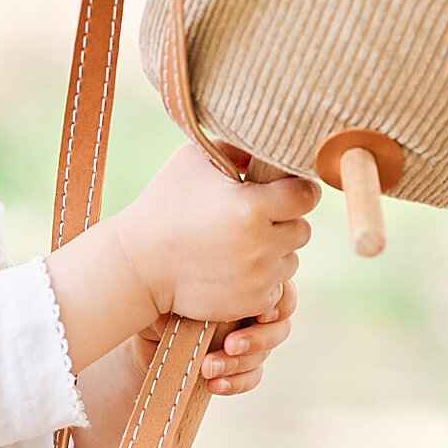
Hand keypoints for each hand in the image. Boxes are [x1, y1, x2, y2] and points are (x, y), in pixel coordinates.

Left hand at [73, 282, 298, 447]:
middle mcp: (253, 311)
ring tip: (207, 367)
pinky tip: (214, 384)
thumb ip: (205, 291)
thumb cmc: (165, 299)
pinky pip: (251, 378)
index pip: (282, 292)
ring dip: (237, 364)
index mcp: (247, 284)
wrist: (146, 330)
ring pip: (262, 356)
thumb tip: (213, 299)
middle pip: (279, 328)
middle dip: (257, 340)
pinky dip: (234, 383)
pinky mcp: (238, 367)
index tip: (261, 314)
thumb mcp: (180, 290)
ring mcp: (249, 341)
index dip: (278, 304)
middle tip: (230, 345)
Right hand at [105, 144, 317, 324]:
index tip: (284, 191)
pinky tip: (234, 267)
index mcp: (253, 207)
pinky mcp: (253, 302)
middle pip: (302, 229)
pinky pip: (276, 287)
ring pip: (290, 260)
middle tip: (253, 218)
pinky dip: (262, 279)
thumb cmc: (164, 204)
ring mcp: (259, 277)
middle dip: (284, 222)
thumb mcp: (194, 161)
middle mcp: (262, 244)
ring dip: (274, 252)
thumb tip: (266, 144)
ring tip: (238, 244)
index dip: (299, 191)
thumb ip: (236, 148)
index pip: (308, 196)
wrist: (138, 265)